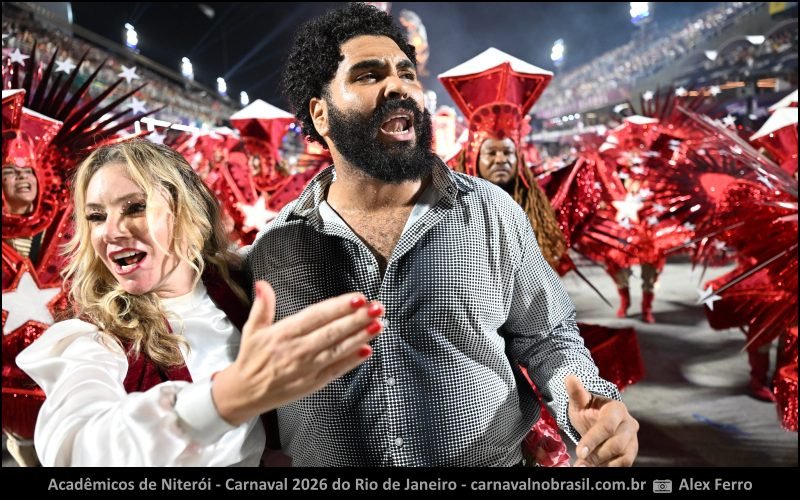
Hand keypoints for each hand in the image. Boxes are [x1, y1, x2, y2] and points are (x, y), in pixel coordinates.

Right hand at [213, 281, 382, 424]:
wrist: (245, 393)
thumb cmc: (251, 359)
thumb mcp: (252, 329)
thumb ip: (262, 306)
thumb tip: (262, 284)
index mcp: (283, 333)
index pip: (316, 316)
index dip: (338, 307)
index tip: (357, 298)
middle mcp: (297, 350)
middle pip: (332, 332)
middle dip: (357, 319)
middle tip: (377, 308)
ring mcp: (307, 368)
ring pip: (338, 350)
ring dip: (360, 337)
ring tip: (378, 325)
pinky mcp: (313, 383)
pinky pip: (336, 370)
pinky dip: (352, 361)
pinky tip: (367, 350)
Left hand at [566, 374, 638, 466]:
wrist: (597, 418)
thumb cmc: (588, 408)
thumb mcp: (580, 401)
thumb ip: (576, 392)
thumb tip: (569, 377)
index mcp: (616, 409)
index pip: (607, 427)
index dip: (593, 440)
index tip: (579, 451)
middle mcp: (629, 424)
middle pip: (616, 445)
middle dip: (597, 455)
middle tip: (580, 462)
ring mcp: (633, 439)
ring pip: (623, 457)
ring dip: (603, 464)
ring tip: (584, 466)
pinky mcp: (631, 452)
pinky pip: (624, 464)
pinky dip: (609, 468)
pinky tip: (594, 468)